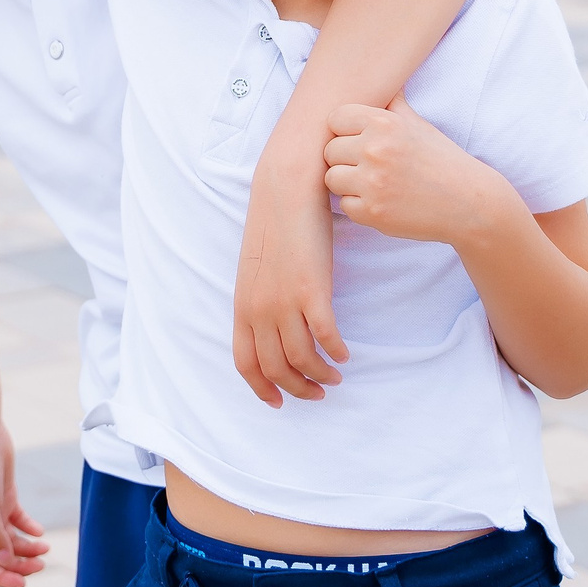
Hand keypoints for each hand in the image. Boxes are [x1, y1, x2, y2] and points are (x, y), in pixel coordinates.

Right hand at [0, 430, 48, 586]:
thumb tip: (5, 563)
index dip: (1, 578)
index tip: (23, 582)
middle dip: (20, 566)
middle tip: (42, 565)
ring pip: (11, 542)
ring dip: (28, 549)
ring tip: (46, 548)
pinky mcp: (5, 499)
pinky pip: (17, 521)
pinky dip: (29, 529)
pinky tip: (39, 531)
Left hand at [233, 132, 346, 407]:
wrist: (286, 185)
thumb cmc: (275, 221)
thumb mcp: (258, 267)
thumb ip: (261, 297)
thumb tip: (273, 323)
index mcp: (242, 305)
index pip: (245, 362)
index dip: (262, 388)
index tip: (279, 401)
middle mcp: (259, 309)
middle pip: (275, 369)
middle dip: (297, 389)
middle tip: (318, 393)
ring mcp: (284, 301)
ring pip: (301, 359)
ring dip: (320, 376)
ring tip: (335, 377)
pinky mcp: (311, 290)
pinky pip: (325, 337)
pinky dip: (335, 352)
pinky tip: (344, 354)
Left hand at [324, 95, 508, 247]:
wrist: (467, 201)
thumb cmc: (440, 159)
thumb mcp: (417, 124)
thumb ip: (391, 103)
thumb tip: (376, 75)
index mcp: (384, 123)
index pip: (335, 119)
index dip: (344, 131)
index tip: (357, 140)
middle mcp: (375, 150)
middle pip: (329, 151)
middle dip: (345, 158)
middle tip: (368, 165)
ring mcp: (372, 183)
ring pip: (331, 179)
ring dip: (347, 183)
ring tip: (372, 182)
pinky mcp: (372, 212)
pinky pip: (344, 205)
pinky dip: (359, 206)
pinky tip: (382, 200)